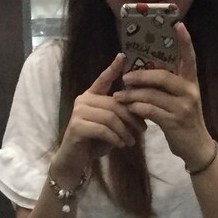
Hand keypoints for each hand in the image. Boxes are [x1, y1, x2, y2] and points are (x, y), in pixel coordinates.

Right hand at [51, 54, 146, 183]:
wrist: (75, 161)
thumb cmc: (94, 142)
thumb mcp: (111, 126)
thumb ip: (120, 115)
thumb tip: (141, 109)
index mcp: (91, 96)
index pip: (103, 79)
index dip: (113, 68)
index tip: (123, 56)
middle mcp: (83, 100)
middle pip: (114, 103)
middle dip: (131, 117)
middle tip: (143, 130)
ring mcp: (78, 112)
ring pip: (110, 117)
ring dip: (125, 131)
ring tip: (131, 142)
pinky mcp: (76, 126)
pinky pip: (102, 129)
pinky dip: (115, 138)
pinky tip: (121, 145)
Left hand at [114, 23, 213, 168]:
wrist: (196, 147)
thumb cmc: (184, 120)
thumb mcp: (181, 99)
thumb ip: (169, 85)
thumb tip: (146, 71)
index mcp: (191, 82)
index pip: (190, 58)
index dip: (185, 41)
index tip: (179, 25)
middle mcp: (190, 91)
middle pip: (162, 76)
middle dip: (140, 76)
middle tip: (124, 77)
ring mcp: (183, 107)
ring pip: (153, 95)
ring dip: (133, 95)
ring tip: (119, 96)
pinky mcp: (175, 122)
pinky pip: (151, 111)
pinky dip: (137, 109)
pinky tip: (128, 109)